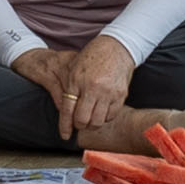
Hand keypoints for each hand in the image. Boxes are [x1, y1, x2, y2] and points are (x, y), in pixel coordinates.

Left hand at [24, 35, 139, 145]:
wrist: (116, 47)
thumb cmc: (92, 58)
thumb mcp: (74, 70)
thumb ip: (69, 90)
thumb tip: (64, 112)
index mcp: (76, 81)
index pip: (67, 111)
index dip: (65, 126)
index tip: (64, 136)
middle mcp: (92, 88)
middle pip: (82, 120)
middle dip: (79, 125)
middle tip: (80, 123)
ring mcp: (107, 92)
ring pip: (97, 122)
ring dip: (92, 124)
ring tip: (91, 118)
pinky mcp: (120, 95)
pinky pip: (111, 116)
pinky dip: (105, 117)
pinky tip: (102, 111)